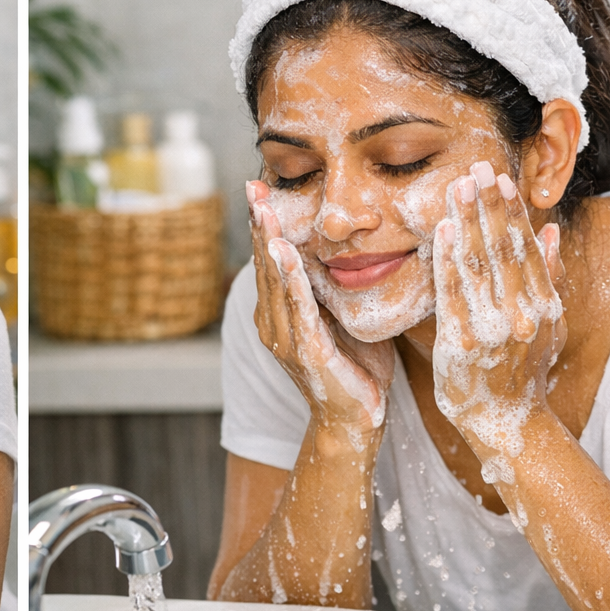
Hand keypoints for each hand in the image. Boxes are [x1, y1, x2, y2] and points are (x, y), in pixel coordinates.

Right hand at [247, 181, 394, 440]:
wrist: (355, 424)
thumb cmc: (357, 372)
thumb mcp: (344, 319)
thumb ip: (335, 290)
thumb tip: (348, 251)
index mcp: (281, 316)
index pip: (271, 262)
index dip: (264, 226)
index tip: (260, 190)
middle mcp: (274, 325)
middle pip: (264, 265)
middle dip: (259, 223)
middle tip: (252, 186)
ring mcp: (285, 339)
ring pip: (274, 281)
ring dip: (268, 242)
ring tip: (263, 210)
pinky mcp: (305, 352)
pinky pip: (296, 307)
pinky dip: (290, 277)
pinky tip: (285, 252)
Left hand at [431, 161, 565, 482]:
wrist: (508, 425)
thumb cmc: (523, 374)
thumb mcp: (547, 326)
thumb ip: (548, 278)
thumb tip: (550, 232)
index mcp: (542, 305)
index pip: (525, 248)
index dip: (512, 211)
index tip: (500, 177)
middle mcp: (522, 313)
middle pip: (503, 248)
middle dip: (490, 205)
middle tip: (476, 166)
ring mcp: (493, 328)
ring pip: (480, 264)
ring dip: (470, 220)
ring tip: (459, 185)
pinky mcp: (463, 343)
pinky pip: (454, 294)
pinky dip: (449, 260)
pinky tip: (444, 231)